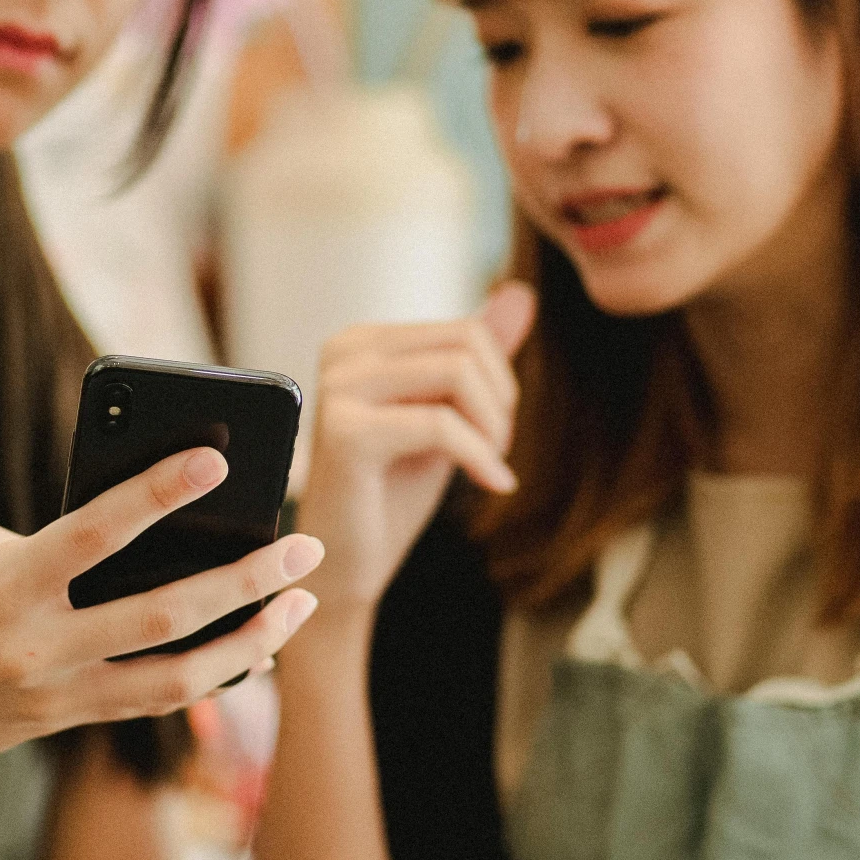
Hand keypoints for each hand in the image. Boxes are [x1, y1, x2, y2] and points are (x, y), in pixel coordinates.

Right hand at [0, 446, 322, 784]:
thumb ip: (43, 545)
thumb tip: (122, 541)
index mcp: (6, 586)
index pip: (97, 532)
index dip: (159, 493)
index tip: (217, 461)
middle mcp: (37, 646)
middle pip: (165, 614)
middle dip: (246, 580)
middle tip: (303, 546)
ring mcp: (53, 694)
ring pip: (177, 677)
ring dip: (248, 642)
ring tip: (298, 608)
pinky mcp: (59, 723)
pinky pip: (149, 700)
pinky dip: (206, 674)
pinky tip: (248, 650)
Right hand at [298, 280, 535, 617]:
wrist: (344, 564)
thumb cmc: (391, 491)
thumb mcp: (445, 414)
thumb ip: (475, 356)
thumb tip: (520, 294)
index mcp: (363, 342)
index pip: (465, 330)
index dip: (500, 382)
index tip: (495, 433)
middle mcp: (344, 353)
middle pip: (465, 344)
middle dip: (500, 402)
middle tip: (496, 452)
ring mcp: (339, 388)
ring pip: (456, 373)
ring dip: (493, 428)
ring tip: (490, 467)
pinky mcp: (344, 433)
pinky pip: (441, 425)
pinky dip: (481, 457)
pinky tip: (493, 484)